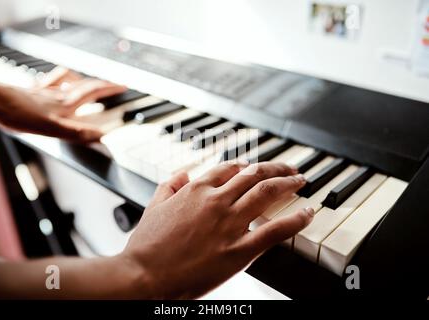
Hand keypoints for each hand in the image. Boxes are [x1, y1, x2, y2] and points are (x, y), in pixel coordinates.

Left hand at [0, 67, 125, 142]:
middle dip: (103, 85)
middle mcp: (58, 95)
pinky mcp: (33, 91)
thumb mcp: (52, 129)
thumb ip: (78, 132)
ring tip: (91, 83)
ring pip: (70, 82)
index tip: (124, 87)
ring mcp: (46, 91)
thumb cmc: (18, 114)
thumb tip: (101, 136)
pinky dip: (60, 80)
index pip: (93, 92)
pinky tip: (59, 83)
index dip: (110, 90)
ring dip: (84, 81)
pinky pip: (51, 82)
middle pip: (86, 85)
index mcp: (66, 104)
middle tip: (115, 85)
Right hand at [123, 161, 313, 298]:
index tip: (254, 167)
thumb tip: (182, 174)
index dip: (246, 165)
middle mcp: (217, 201)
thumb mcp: (153, 206)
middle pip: (255, 175)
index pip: (230, 168)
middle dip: (276, 167)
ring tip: (300, 181)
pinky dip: (296, 219)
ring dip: (288, 183)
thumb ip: (170, 185)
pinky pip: (275, 230)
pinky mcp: (239, 250)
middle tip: (289, 168)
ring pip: (267, 193)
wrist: (145, 276)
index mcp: (197, 189)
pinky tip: (307, 213)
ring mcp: (230, 224)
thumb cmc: (148, 245)